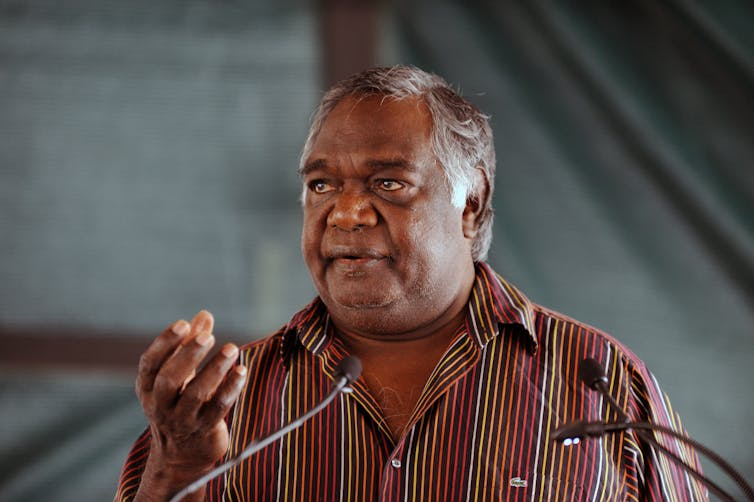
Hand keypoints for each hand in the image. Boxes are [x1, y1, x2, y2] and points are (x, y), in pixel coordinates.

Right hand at [134, 310, 246, 500]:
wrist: (181, 454)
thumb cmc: (180, 402)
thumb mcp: (180, 374)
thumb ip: (190, 344)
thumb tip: (204, 315)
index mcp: (148, 388)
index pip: (150, 364)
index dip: (164, 343)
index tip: (183, 325)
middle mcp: (160, 405)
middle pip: (169, 379)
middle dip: (188, 355)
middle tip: (208, 337)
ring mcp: (182, 420)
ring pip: (196, 394)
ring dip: (214, 369)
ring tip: (231, 348)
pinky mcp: (204, 430)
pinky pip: (218, 408)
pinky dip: (230, 388)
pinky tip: (241, 372)